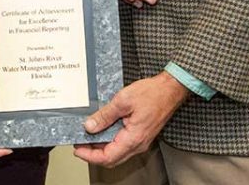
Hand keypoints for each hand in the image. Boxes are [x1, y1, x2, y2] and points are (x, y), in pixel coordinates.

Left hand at [73, 72, 189, 167]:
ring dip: (101, 148)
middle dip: (93, 154)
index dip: (90, 156)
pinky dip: (110, 141)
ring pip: (117, 153)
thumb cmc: (152, 93)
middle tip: (79, 143)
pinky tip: (102, 130)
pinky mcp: (141, 135)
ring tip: (88, 135)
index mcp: (133, 139)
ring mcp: (140, 141)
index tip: (78, 149)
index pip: (107, 157)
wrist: (171, 89)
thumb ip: (105, 115)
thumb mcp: (123, 100)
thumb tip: (90, 126)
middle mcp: (138, 144)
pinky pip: (122, 144)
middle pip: (111, 158)